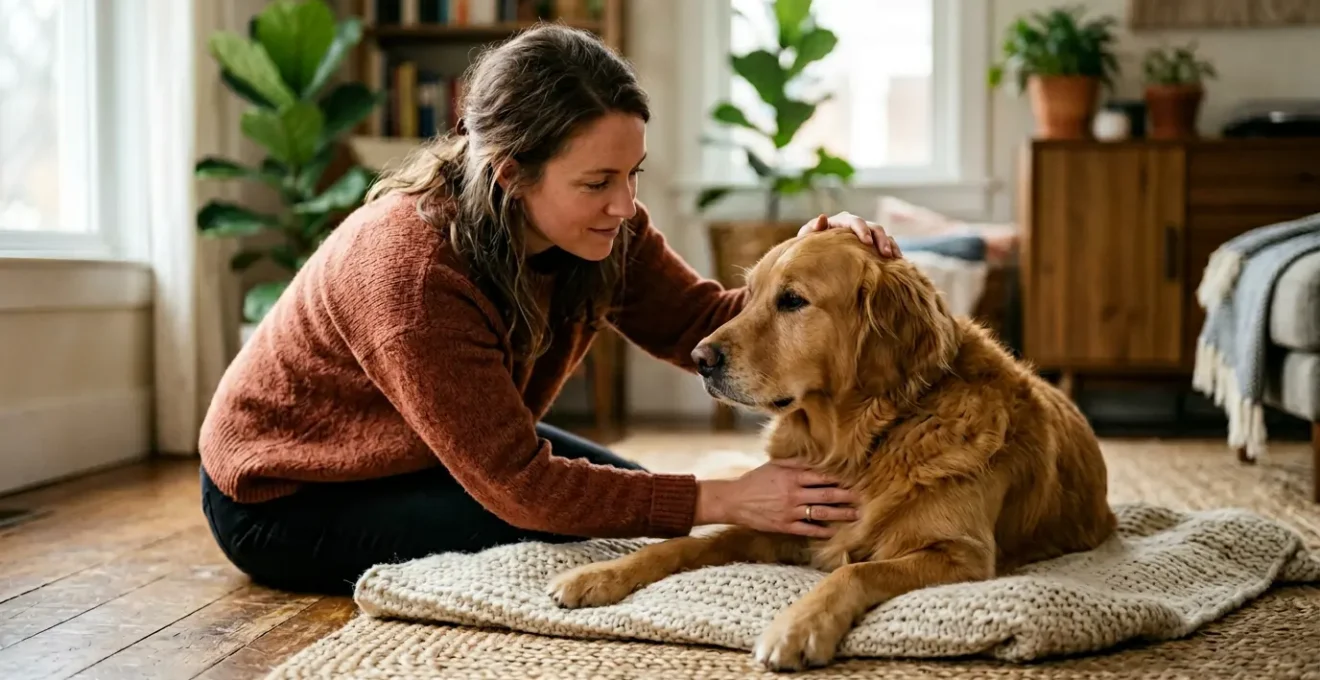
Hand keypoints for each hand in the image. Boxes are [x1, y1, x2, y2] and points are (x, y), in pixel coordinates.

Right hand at [695, 458, 859, 538]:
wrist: (734, 500)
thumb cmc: (755, 480)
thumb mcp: (775, 465)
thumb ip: (796, 463)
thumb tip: (818, 459)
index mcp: (792, 476)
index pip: (823, 476)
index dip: (842, 478)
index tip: (857, 478)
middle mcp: (794, 493)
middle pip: (827, 494)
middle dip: (848, 496)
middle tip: (865, 497)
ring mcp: (790, 511)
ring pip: (821, 513)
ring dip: (841, 514)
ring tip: (857, 514)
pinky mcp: (784, 525)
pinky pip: (807, 529)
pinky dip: (822, 531)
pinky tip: (834, 532)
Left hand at [798, 212, 901, 257]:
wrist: (815, 256)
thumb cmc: (809, 246)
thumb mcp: (806, 239)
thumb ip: (811, 229)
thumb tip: (822, 217)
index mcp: (841, 221)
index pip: (854, 221)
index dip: (862, 229)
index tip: (866, 242)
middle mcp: (856, 226)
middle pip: (874, 227)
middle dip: (881, 239)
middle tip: (885, 253)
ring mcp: (866, 235)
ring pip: (883, 235)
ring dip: (890, 245)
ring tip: (894, 258)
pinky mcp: (872, 245)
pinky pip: (887, 245)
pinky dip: (893, 251)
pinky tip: (899, 262)